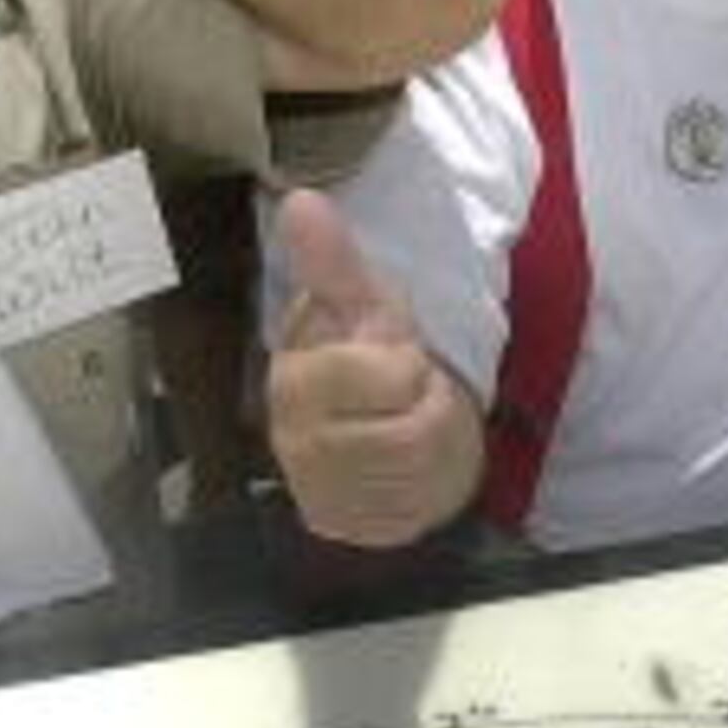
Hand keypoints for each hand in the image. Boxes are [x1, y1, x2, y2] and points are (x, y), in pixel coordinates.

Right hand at [267, 188, 480, 547]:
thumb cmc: (374, 365)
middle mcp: (299, 448)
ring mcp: (327, 497)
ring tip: (412, 423)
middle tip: (406, 395)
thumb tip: (300, 198)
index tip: (392, 357)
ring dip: (435, 437)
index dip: (405, 364)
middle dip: (424, 403)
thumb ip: (334, 260)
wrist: (385, 434)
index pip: (384, 377)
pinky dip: (435, 476)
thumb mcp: (365, 308)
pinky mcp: (358, 529)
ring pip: (421, 465)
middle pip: (406, 430)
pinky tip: (416, 464)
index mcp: (293, 387)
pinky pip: (423, 502)